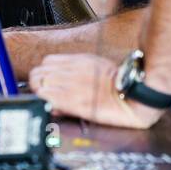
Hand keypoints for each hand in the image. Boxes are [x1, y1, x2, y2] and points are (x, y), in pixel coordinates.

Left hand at [28, 53, 164, 128]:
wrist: (132, 95)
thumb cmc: (121, 84)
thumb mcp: (99, 68)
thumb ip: (79, 71)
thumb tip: (66, 82)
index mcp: (78, 61)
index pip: (46, 62)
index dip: (45, 73)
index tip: (49, 83)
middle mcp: (71, 71)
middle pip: (37, 73)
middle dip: (37, 84)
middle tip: (46, 94)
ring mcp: (69, 85)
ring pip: (37, 84)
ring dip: (40, 94)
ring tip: (50, 102)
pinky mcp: (71, 101)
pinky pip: (46, 99)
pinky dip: (46, 104)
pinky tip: (54, 108)